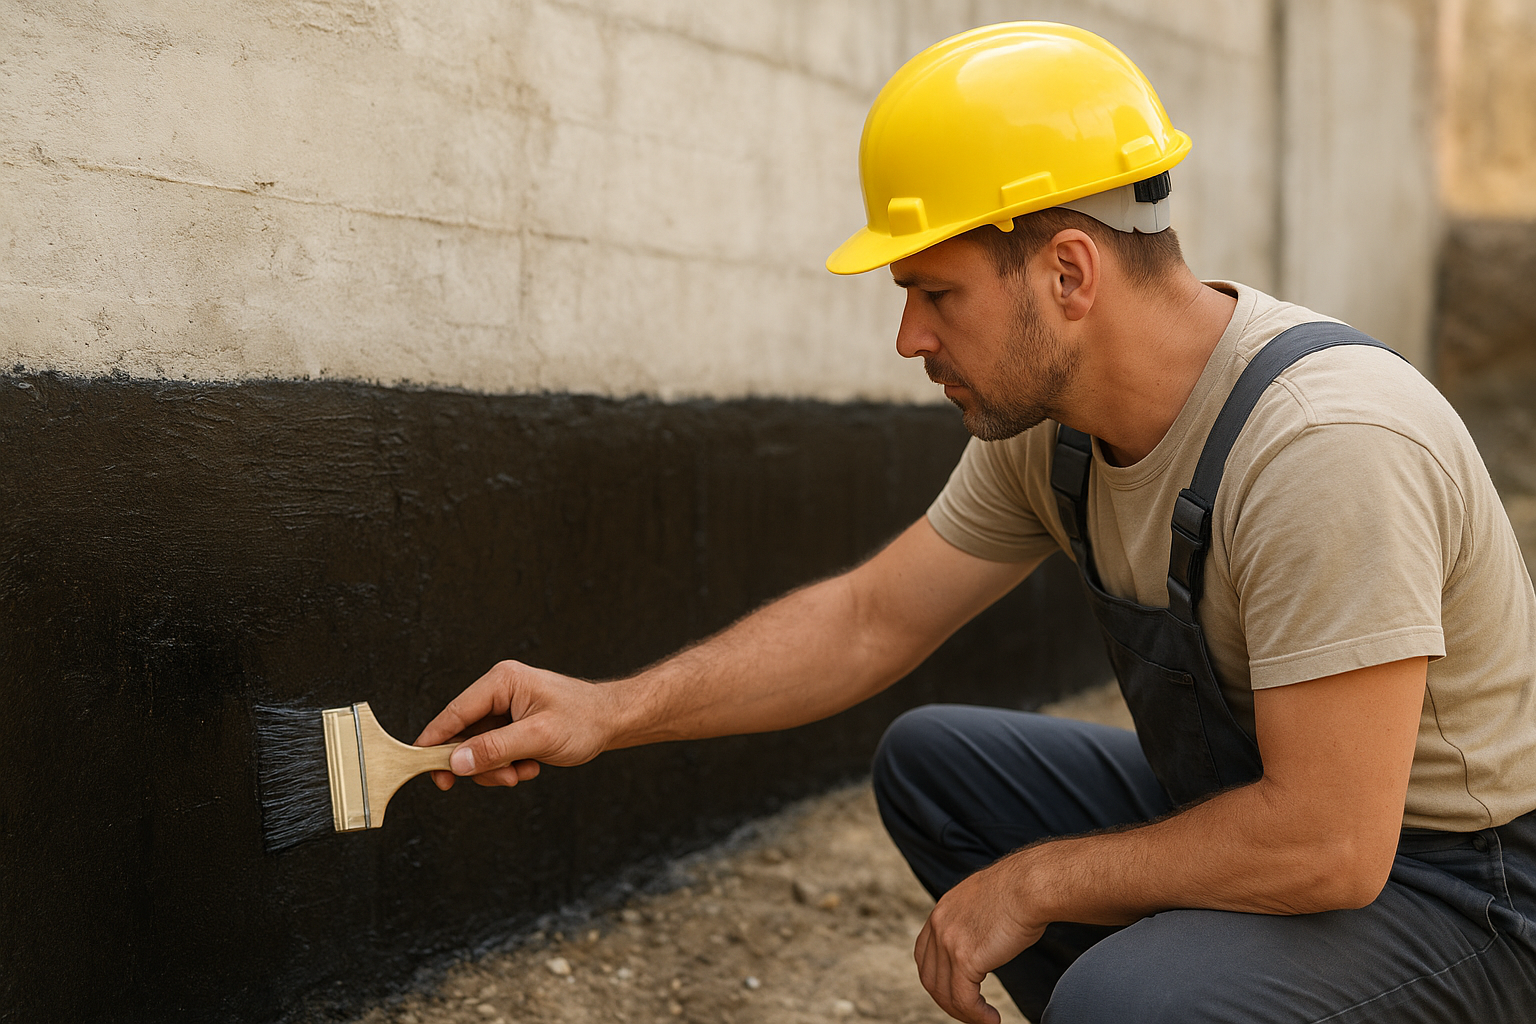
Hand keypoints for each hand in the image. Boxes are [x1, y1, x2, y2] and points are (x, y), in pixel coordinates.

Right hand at [414, 660, 615, 789]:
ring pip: (479, 748)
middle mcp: (499, 691)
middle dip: (481, 763)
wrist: (613, 721)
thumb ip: (495, 749)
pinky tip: (532, 764)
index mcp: (501, 682)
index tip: (420, 765)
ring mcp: (505, 708)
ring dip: (498, 768)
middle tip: (502, 778)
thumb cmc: (584, 720)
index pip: (454, 713)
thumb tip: (457, 762)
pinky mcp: (512, 724)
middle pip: (464, 735)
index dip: (434, 741)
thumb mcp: (538, 738)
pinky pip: (494, 751)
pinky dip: (508, 765)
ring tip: (526, 769)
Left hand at [915, 856, 1046, 1023]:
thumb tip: (987, 940)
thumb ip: (976, 920)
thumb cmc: (1022, 890)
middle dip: (947, 1001)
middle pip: (930, 977)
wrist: (1031, 884)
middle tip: (970, 1012)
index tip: (954, 992)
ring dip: (964, 1013)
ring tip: (984, 1020)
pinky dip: (976, 1015)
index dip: (936, 978)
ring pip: (945, 993)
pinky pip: (963, 999)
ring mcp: (948, 941)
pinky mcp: (965, 958)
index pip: (923, 954)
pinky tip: (992, 1019)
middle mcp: (939, 924)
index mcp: (942, 910)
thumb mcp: (986, 902)